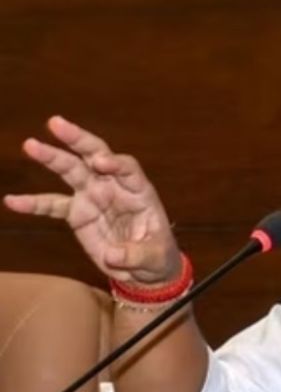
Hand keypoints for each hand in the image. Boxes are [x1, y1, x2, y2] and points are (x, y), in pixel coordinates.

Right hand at [4, 116, 180, 284]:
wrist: (143, 268)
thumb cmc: (156, 256)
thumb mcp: (154, 258)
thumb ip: (137, 255)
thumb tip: (113, 256)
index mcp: (139, 191)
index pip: (127, 167)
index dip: (115, 163)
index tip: (101, 163)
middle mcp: (114, 187)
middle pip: (95, 156)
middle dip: (78, 140)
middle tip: (56, 123)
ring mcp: (94, 196)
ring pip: (71, 171)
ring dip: (52, 157)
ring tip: (30, 144)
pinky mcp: (77, 213)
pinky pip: (53, 205)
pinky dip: (33, 203)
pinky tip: (12, 201)